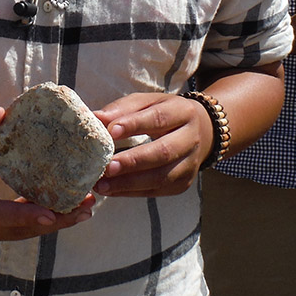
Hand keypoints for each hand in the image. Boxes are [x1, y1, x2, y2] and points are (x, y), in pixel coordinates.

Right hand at [0, 108, 93, 242]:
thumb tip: (2, 112)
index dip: (23, 214)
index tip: (51, 213)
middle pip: (17, 229)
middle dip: (54, 221)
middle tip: (86, 206)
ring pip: (23, 233)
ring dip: (56, 223)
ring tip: (87, 209)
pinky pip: (20, 229)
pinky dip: (44, 221)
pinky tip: (69, 210)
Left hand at [92, 93, 210, 198]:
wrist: (200, 132)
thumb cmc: (164, 114)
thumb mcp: (147, 103)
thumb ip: (122, 109)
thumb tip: (95, 117)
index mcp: (183, 112)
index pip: (158, 118)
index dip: (135, 125)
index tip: (111, 131)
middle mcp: (191, 139)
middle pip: (163, 152)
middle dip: (133, 161)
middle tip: (106, 167)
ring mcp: (190, 164)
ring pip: (161, 177)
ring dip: (129, 183)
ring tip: (102, 184)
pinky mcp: (183, 184)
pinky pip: (156, 191)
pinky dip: (132, 192)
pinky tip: (112, 190)